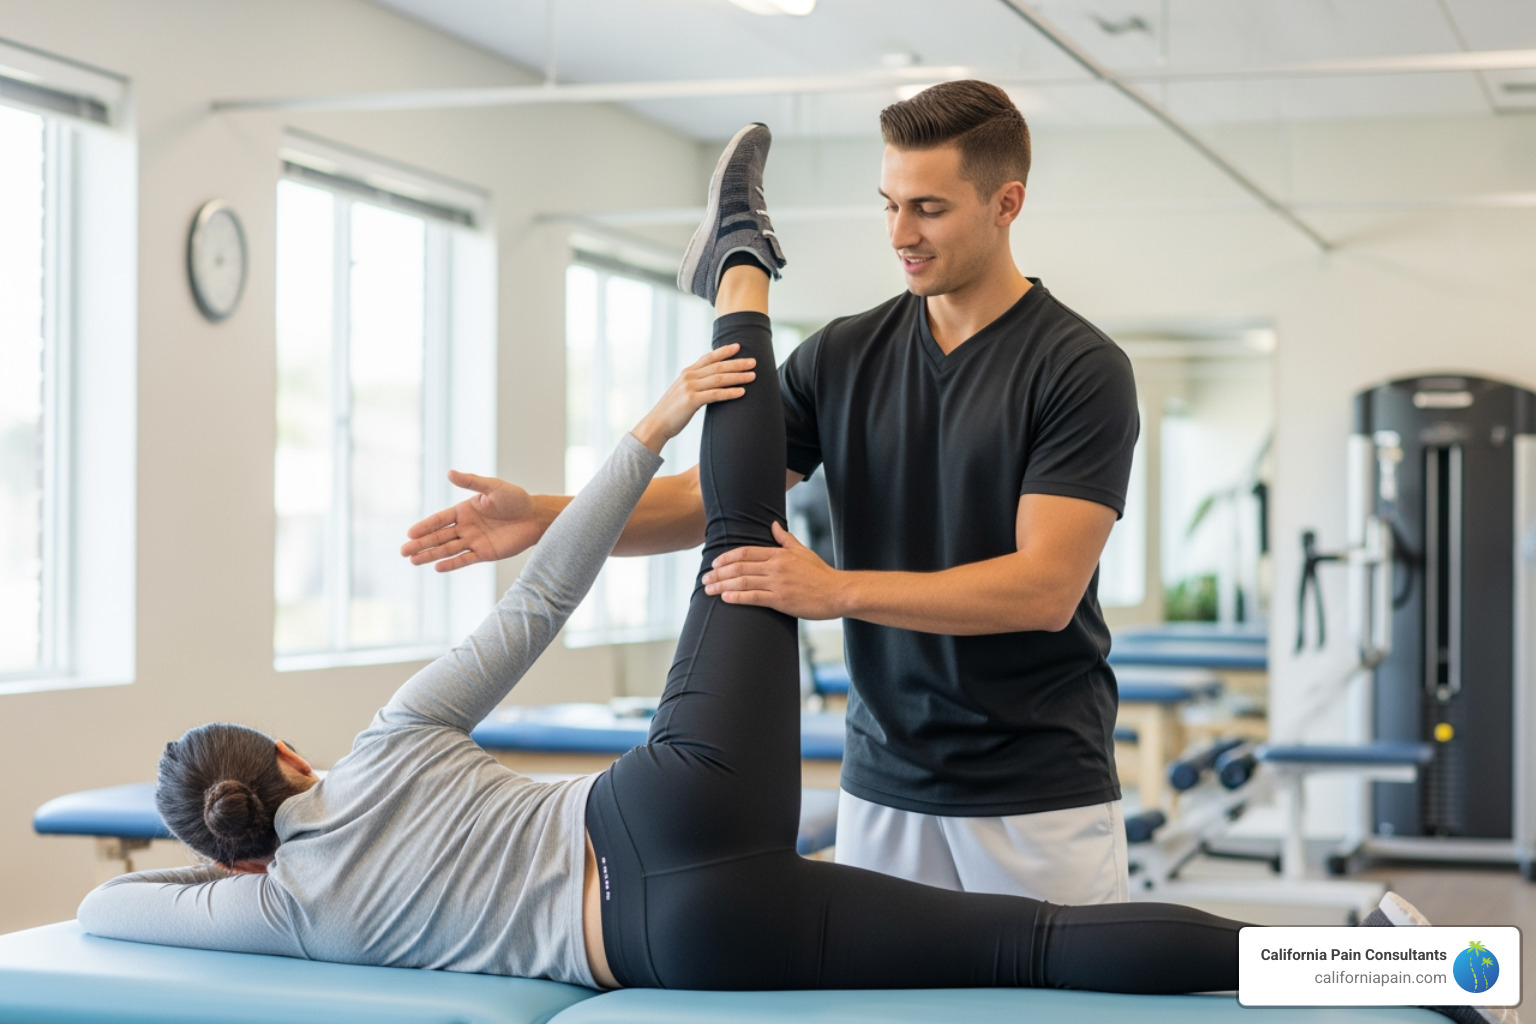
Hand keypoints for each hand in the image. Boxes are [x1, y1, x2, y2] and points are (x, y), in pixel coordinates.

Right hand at [400, 471, 540, 571]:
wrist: (535, 517)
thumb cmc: (515, 499)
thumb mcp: (493, 487)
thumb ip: (471, 482)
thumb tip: (449, 472)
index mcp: (464, 510)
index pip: (439, 519)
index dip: (425, 526)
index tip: (409, 533)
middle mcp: (466, 527)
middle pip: (439, 537)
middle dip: (421, 544)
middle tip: (403, 551)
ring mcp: (474, 541)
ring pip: (448, 549)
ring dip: (431, 555)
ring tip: (413, 561)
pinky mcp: (485, 553)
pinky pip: (465, 559)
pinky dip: (452, 563)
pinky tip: (437, 567)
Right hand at [630, 344, 755, 452]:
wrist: (656, 424)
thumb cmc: (672, 411)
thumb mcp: (682, 392)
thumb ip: (696, 385)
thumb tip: (712, 384)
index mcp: (687, 372)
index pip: (709, 357)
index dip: (724, 351)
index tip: (739, 346)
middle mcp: (689, 376)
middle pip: (718, 366)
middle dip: (738, 363)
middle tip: (754, 362)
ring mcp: (689, 387)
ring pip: (719, 378)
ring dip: (738, 377)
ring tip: (753, 376)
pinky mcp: (691, 400)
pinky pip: (715, 394)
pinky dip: (730, 392)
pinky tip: (742, 392)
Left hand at [700, 522, 847, 618]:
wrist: (838, 592)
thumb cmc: (821, 574)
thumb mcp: (803, 551)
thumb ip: (785, 538)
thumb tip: (773, 524)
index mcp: (779, 554)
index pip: (746, 552)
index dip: (727, 557)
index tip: (714, 564)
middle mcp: (776, 567)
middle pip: (739, 567)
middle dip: (718, 573)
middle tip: (704, 579)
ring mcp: (778, 584)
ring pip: (742, 582)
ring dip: (721, 585)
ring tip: (708, 590)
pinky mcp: (781, 601)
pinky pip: (753, 598)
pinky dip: (737, 597)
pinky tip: (724, 598)